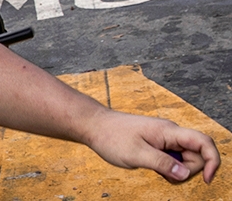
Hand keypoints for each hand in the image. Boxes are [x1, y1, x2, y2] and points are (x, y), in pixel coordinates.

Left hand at [84, 110, 219, 183]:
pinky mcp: (158, 145)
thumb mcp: (136, 154)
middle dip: (188, 171)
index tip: (206, 180)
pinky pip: (173, 160)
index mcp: (169, 131)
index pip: (204, 142)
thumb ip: (162, 164)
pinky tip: (152, 167)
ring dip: (176, 171)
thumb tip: (185, 174)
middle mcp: (170, 133)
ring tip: (154, 169)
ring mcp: (165, 139)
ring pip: (185, 160)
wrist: (94, 126)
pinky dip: (168, 168)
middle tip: (164, 174)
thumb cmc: (112, 137)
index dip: (212, 161)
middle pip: (197, 155)